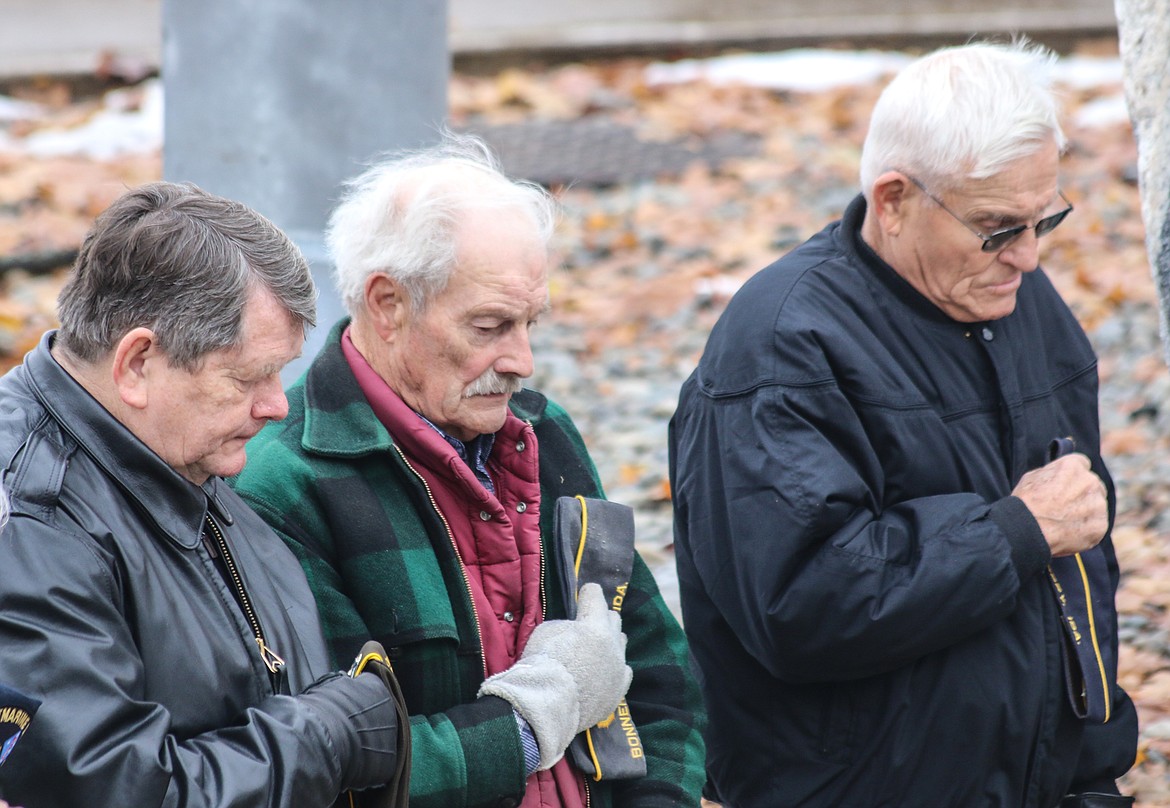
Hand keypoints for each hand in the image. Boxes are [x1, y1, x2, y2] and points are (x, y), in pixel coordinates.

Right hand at [478, 582, 632, 769]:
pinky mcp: (619, 689)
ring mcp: (618, 668)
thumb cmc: (541, 664)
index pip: (595, 594)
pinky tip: (601, 672)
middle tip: (585, 626)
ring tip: (592, 651)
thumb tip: (574, 630)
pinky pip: (623, 670)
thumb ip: (566, 626)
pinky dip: (612, 668)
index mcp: (594, 624)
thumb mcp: (546, 632)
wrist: (546, 705)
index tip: (583, 596)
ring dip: (608, 642)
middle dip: (600, 617)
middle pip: (613, 618)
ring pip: (619, 644)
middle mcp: (612, 643)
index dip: (587, 594)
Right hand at [1013, 453, 1107, 556]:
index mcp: (1073, 466)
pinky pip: (1097, 525)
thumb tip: (1060, 475)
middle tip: (1065, 505)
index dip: (1073, 476)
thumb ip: (1054, 473)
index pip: (1083, 464)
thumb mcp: (1033, 476)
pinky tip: (1070, 531)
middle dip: (1082, 493)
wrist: (1026, 529)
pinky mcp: (1100, 525)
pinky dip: (1086, 529)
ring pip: (1096, 505)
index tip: (1066, 484)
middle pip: (1093, 485)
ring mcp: (1098, 504)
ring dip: (1086, 511)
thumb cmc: (1025, 502)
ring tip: (1065, 521)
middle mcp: (1090, 481)